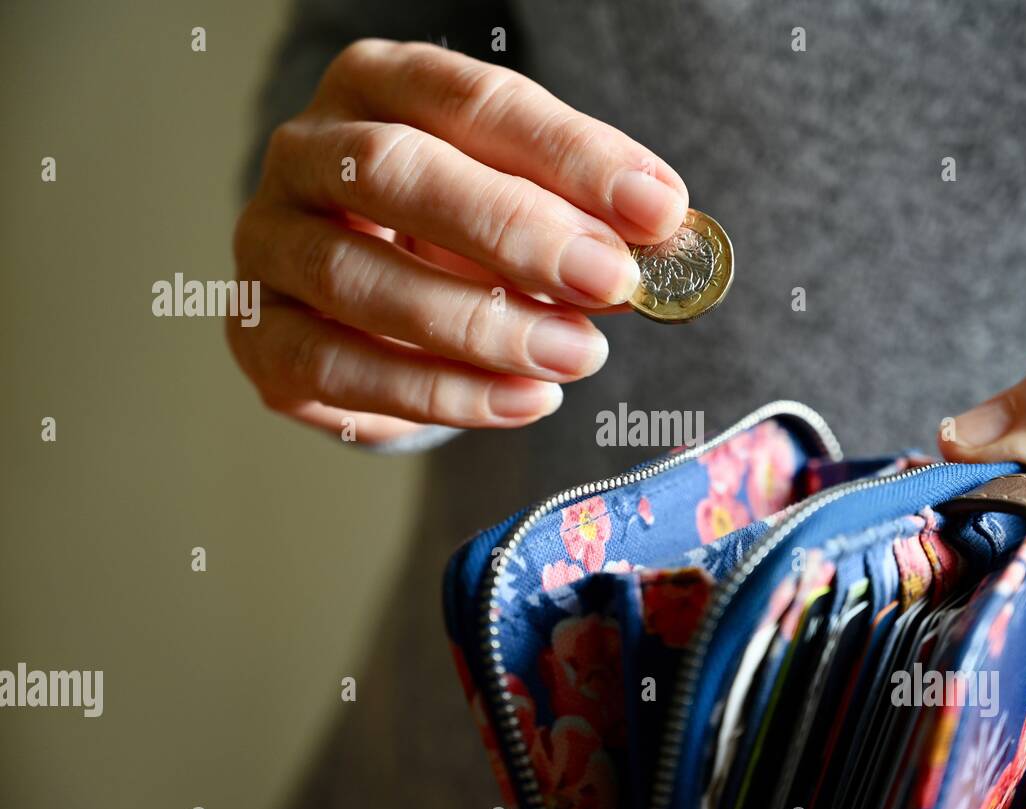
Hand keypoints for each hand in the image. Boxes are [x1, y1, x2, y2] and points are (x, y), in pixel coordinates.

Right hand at [230, 39, 686, 441]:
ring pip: (359, 279)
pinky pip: (339, 368)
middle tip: (609, 281)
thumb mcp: (525, 206)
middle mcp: (307, 152)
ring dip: (482, 326)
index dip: (568, 153)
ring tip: (578, 357)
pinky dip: (441, 393)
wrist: (366, 308)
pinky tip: (525, 400)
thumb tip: (659, 235)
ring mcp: (271, 243)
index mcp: (380, 86)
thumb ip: (581, 214)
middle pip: (395, 172)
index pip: (471, 98)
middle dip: (515, 230)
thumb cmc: (457, 237)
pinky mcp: (261, 336)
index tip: (655, 209)